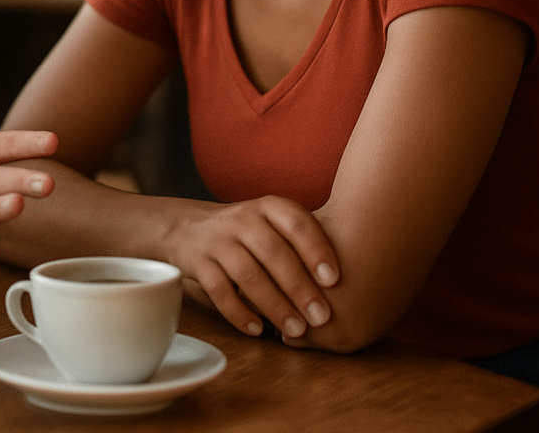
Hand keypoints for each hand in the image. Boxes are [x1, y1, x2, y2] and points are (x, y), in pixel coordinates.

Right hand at [170, 196, 339, 341]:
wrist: (189, 229)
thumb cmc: (249, 234)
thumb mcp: (274, 225)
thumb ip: (303, 243)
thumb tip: (349, 283)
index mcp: (268, 207)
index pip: (296, 222)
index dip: (316, 249)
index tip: (335, 280)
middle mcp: (242, 218)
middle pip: (273, 252)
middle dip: (300, 288)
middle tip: (322, 318)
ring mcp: (217, 239)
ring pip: (248, 274)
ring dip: (274, 305)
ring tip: (296, 330)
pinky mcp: (197, 262)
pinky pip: (218, 290)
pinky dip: (239, 313)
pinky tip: (257, 330)